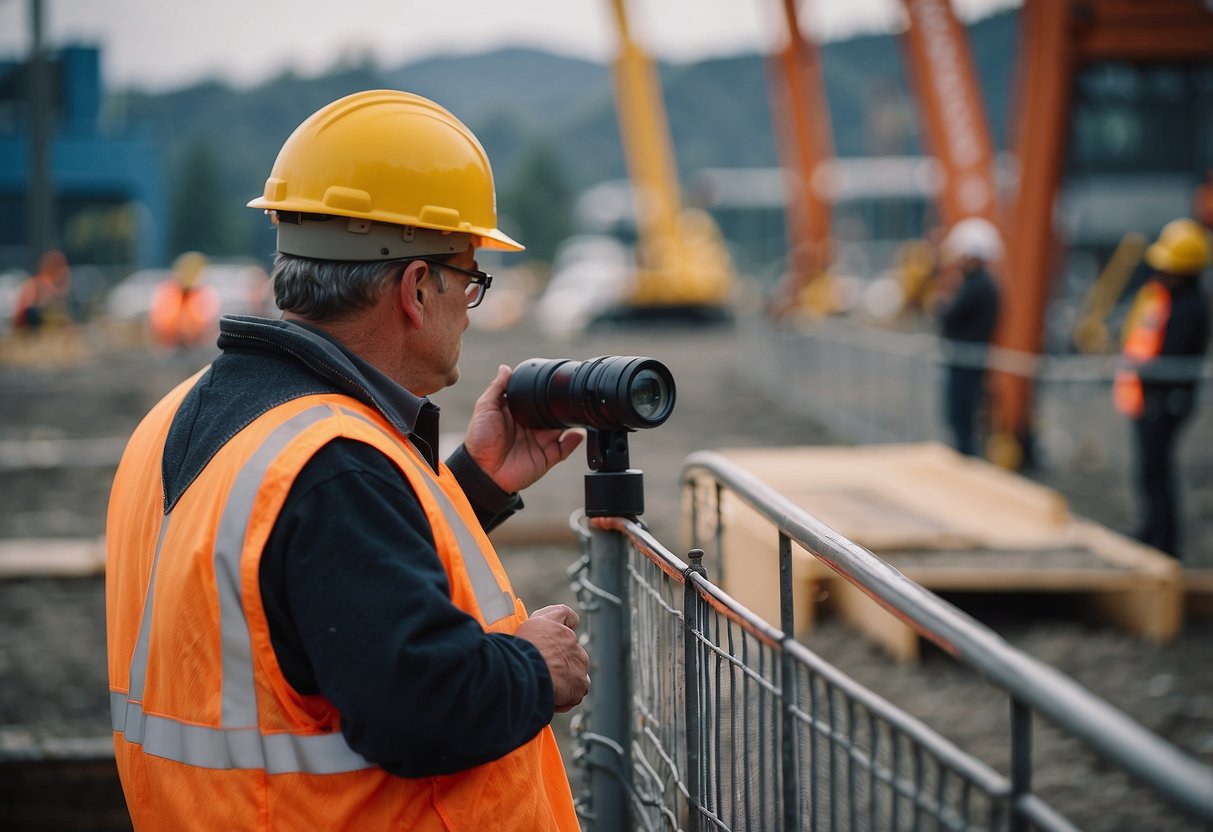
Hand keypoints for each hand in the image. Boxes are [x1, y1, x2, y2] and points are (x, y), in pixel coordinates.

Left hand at [464, 365, 584, 493]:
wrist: (483, 471)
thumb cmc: (480, 440)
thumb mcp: (484, 409)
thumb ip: (496, 388)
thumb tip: (505, 368)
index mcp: (519, 413)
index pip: (535, 398)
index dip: (543, 390)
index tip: (553, 379)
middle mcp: (532, 426)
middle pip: (552, 411)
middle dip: (560, 404)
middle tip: (568, 394)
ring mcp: (541, 441)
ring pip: (563, 427)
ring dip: (571, 419)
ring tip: (577, 410)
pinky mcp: (548, 457)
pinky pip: (566, 447)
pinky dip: (575, 440)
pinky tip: (578, 432)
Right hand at [514, 604, 589, 713]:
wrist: (521, 673)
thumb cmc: (511, 655)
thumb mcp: (512, 634)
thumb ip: (525, 632)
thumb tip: (521, 639)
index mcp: (550, 622)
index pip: (566, 615)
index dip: (566, 624)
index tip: (565, 630)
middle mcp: (568, 638)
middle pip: (572, 649)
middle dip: (562, 661)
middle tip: (545, 672)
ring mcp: (578, 659)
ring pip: (577, 670)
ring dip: (566, 679)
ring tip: (547, 688)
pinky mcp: (580, 681)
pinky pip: (578, 691)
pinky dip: (568, 697)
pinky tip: (554, 700)